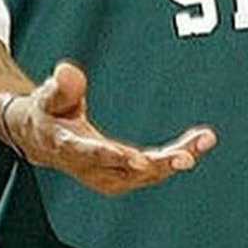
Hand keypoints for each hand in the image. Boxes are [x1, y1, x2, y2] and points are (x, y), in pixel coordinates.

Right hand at [0, 61, 216, 194]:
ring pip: (149, 172)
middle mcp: (93, 169)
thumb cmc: (49, 113)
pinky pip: (155, 168)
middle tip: (188, 156)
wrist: (44, 139)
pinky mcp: (125, 176)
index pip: (93, 155)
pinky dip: (178, 156)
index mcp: (70, 148)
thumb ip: (61, 86)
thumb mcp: (48, 96)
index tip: (138, 160)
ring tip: (204, 139)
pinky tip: (199, 142)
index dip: (115, 158)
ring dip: (178, 158)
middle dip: (161, 163)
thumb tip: (67, 71)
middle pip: (130, 170)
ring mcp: (110, 176)